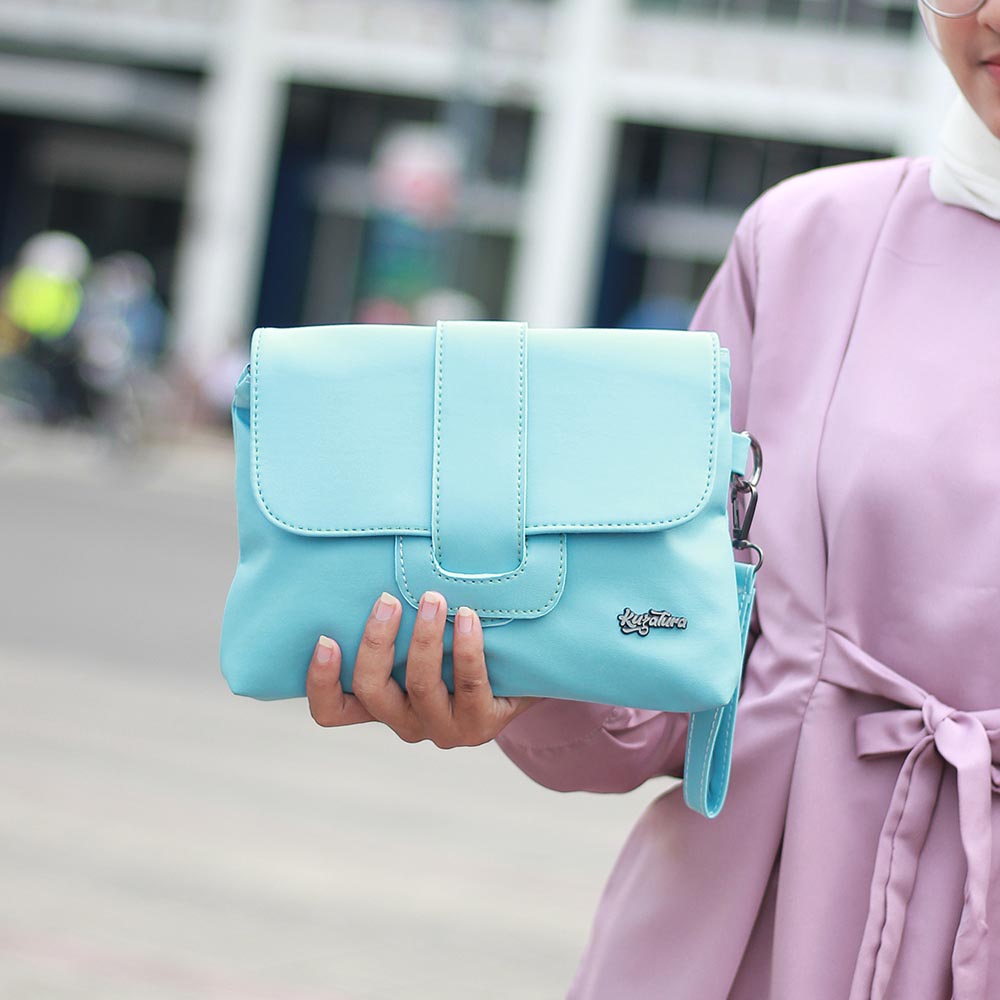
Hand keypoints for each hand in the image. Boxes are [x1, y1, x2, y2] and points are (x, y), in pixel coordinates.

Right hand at [306, 589, 541, 746]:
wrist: (523, 672)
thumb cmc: (458, 645)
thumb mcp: (420, 637)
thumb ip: (395, 619)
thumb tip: (373, 560)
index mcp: (382, 704)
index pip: (332, 712)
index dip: (321, 682)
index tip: (325, 638)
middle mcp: (406, 721)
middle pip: (372, 691)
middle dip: (376, 642)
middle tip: (388, 600)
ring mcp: (442, 728)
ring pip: (421, 688)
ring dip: (424, 639)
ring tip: (434, 599)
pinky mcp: (480, 725)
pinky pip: (469, 687)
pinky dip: (466, 649)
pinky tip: (467, 618)